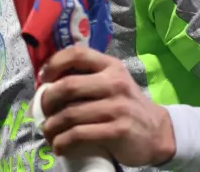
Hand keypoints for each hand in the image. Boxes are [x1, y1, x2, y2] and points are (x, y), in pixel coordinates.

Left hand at [38, 45, 175, 166]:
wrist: (157, 132)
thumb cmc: (126, 106)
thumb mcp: (112, 83)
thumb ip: (87, 78)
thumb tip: (46, 84)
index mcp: (110, 66)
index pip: (77, 53)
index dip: (54, 64)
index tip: (43, 79)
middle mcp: (115, 83)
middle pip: (68, 86)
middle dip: (47, 101)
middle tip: (42, 113)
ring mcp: (118, 107)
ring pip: (70, 113)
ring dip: (51, 126)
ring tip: (48, 133)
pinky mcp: (118, 130)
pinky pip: (79, 134)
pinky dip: (62, 142)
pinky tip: (59, 146)